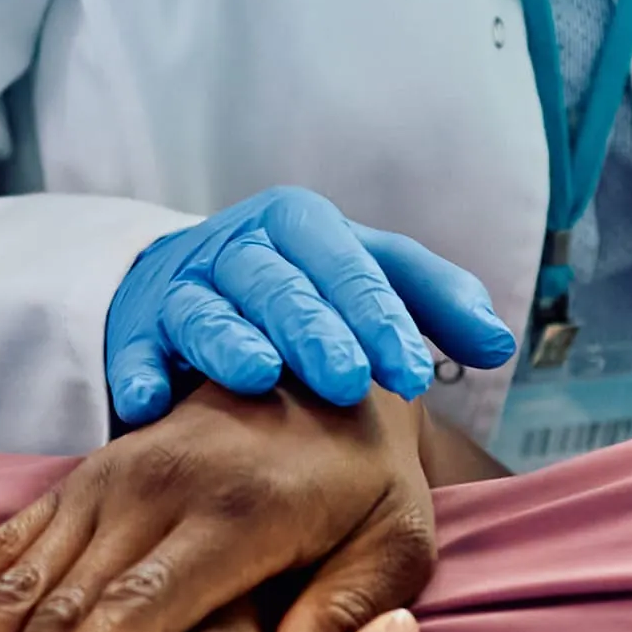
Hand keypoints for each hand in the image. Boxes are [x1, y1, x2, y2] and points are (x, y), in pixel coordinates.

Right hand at [0, 386, 440, 631]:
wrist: (326, 361)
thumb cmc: (369, 480)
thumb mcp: (398, 540)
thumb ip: (349, 613)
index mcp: (237, 514)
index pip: (146, 603)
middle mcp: (157, 491)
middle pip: (63, 608)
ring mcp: (108, 480)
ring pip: (18, 582)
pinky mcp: (80, 478)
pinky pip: (8, 542)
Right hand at [103, 189, 517, 425]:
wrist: (187, 283)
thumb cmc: (299, 287)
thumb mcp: (368, 275)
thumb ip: (434, 301)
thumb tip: (499, 346)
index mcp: (301, 224)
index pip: (347, 266)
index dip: (380, 317)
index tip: (412, 375)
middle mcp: (238, 246)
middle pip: (278, 283)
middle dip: (313, 328)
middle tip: (346, 381)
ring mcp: (181, 286)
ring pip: (205, 308)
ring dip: (228, 341)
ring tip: (256, 376)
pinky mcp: (133, 329)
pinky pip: (132, 349)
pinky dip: (137, 373)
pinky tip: (150, 406)